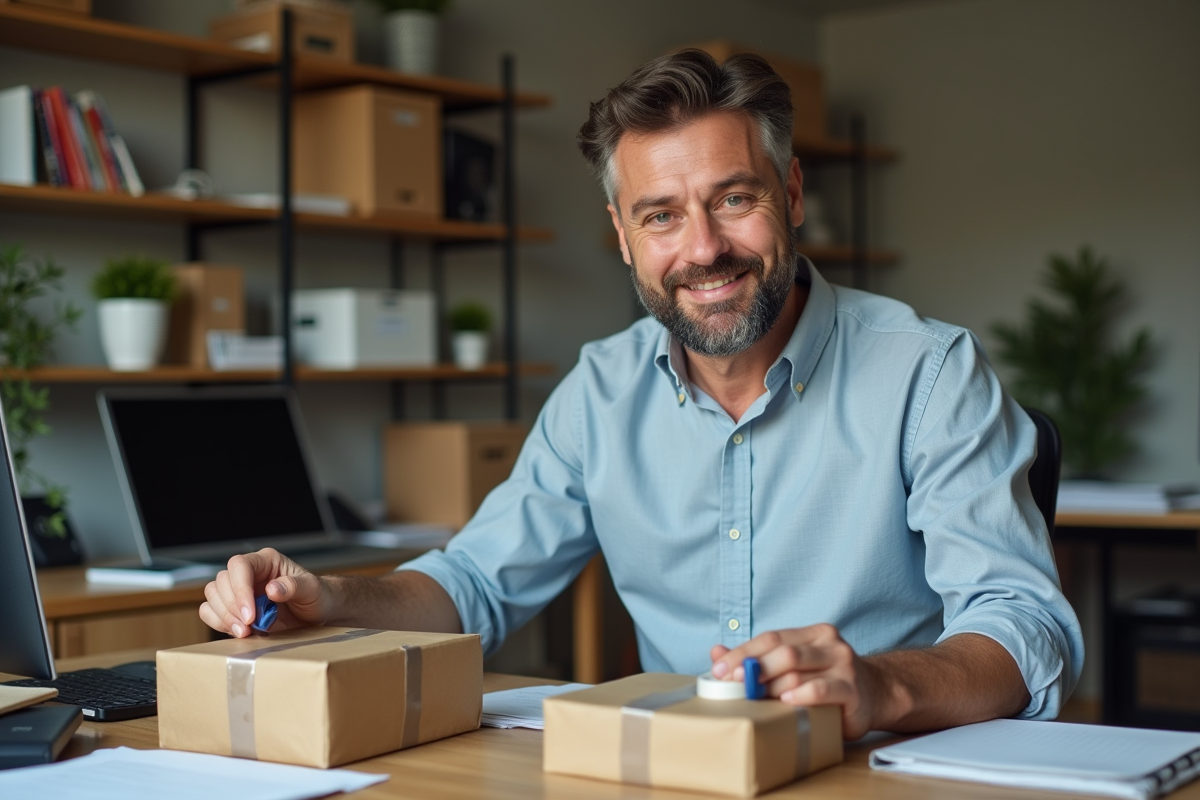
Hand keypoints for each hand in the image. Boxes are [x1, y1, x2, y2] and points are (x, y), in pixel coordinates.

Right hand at [199, 547, 332, 637]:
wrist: (317, 614)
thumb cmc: (317, 596)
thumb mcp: (312, 589)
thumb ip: (293, 586)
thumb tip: (271, 589)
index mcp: (266, 561)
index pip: (240, 566)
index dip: (240, 589)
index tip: (250, 614)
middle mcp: (249, 573)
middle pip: (222, 582)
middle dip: (232, 608)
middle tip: (248, 628)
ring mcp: (239, 591)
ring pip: (213, 596)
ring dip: (223, 617)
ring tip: (244, 633)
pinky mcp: (234, 609)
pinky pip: (210, 611)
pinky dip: (218, 623)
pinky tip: (238, 632)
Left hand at [710, 624, 886, 739]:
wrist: (876, 695)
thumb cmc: (827, 681)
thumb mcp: (794, 666)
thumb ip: (758, 659)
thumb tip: (715, 653)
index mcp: (812, 634)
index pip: (770, 638)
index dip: (742, 652)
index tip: (720, 670)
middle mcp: (829, 643)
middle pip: (783, 651)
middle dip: (754, 667)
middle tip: (735, 683)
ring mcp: (843, 664)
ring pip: (798, 670)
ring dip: (771, 685)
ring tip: (755, 697)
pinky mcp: (852, 689)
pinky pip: (821, 690)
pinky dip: (800, 695)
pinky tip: (786, 701)